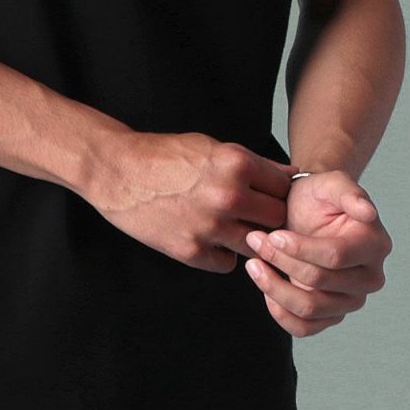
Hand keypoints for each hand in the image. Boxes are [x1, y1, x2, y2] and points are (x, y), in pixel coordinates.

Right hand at [88, 130, 297, 271]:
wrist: (119, 171)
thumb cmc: (165, 155)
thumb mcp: (212, 146)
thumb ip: (252, 163)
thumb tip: (290, 176)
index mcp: (236, 162)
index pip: (285, 187)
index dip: (280, 191)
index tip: (272, 195)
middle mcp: (228, 195)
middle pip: (278, 219)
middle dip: (271, 217)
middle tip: (257, 214)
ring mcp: (210, 226)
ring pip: (257, 245)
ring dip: (248, 238)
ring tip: (231, 226)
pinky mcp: (191, 251)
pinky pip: (227, 263)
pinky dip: (222, 253)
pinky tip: (209, 238)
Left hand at [243, 170, 391, 335]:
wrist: (306, 209)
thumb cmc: (319, 196)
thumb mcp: (331, 182)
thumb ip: (349, 191)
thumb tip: (368, 212)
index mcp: (375, 245)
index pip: (334, 256)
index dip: (299, 248)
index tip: (273, 235)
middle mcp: (369, 278)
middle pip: (319, 282)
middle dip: (281, 262)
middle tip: (255, 240)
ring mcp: (351, 300)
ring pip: (309, 309)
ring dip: (274, 287)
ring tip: (254, 264)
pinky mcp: (331, 315)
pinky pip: (304, 327)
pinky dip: (280, 311)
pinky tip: (265, 287)